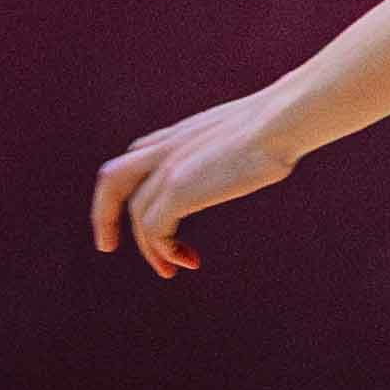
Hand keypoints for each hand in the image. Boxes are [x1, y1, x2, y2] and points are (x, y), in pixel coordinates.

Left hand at [92, 95, 301, 276]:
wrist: (283, 120)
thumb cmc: (285, 122)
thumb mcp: (252, 129)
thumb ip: (241, 142)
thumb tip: (275, 148)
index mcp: (183, 132)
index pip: (138, 154)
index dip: (131, 184)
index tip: (140, 209)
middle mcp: (167, 147)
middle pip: (113, 180)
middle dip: (104, 215)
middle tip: (108, 245)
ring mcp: (169, 168)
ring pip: (137, 214)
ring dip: (148, 248)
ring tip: (169, 269)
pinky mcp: (178, 190)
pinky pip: (155, 230)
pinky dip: (165, 250)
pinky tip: (189, 259)